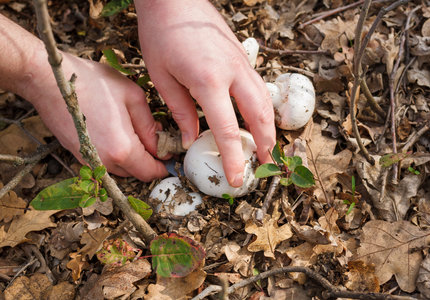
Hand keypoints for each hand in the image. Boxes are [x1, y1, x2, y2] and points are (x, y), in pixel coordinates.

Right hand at [25, 51, 167, 180]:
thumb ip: (150, 125)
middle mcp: (105, 162)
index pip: (151, 172)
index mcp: (122, 150)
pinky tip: (120, 133)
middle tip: (159, 140)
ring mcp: (89, 160)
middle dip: (151, 161)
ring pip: (121, 170)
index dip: (165, 165)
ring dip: (134, 158)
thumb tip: (161, 143)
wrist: (47, 80)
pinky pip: (106, 162)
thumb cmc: (91, 83)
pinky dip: (118, 154)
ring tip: (138, 133)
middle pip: (137, 173)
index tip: (172, 153)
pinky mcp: (79, 155)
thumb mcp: (132, 96)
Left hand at [135, 0, 275, 186]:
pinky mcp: (242, 56)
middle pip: (259, 116)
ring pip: (265, 100)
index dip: (234, 158)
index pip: (227, 130)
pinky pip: (259, 86)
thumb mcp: (162, 77)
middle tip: (265, 165)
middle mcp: (232, 72)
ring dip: (268, 126)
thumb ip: (180, 112)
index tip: (237, 179)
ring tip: (266, 147)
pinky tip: (258, 117)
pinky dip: (263, 107)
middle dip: (265, 144)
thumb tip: (191, 140)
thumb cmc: (161, 34)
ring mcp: (241, 63)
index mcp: (209, 81)